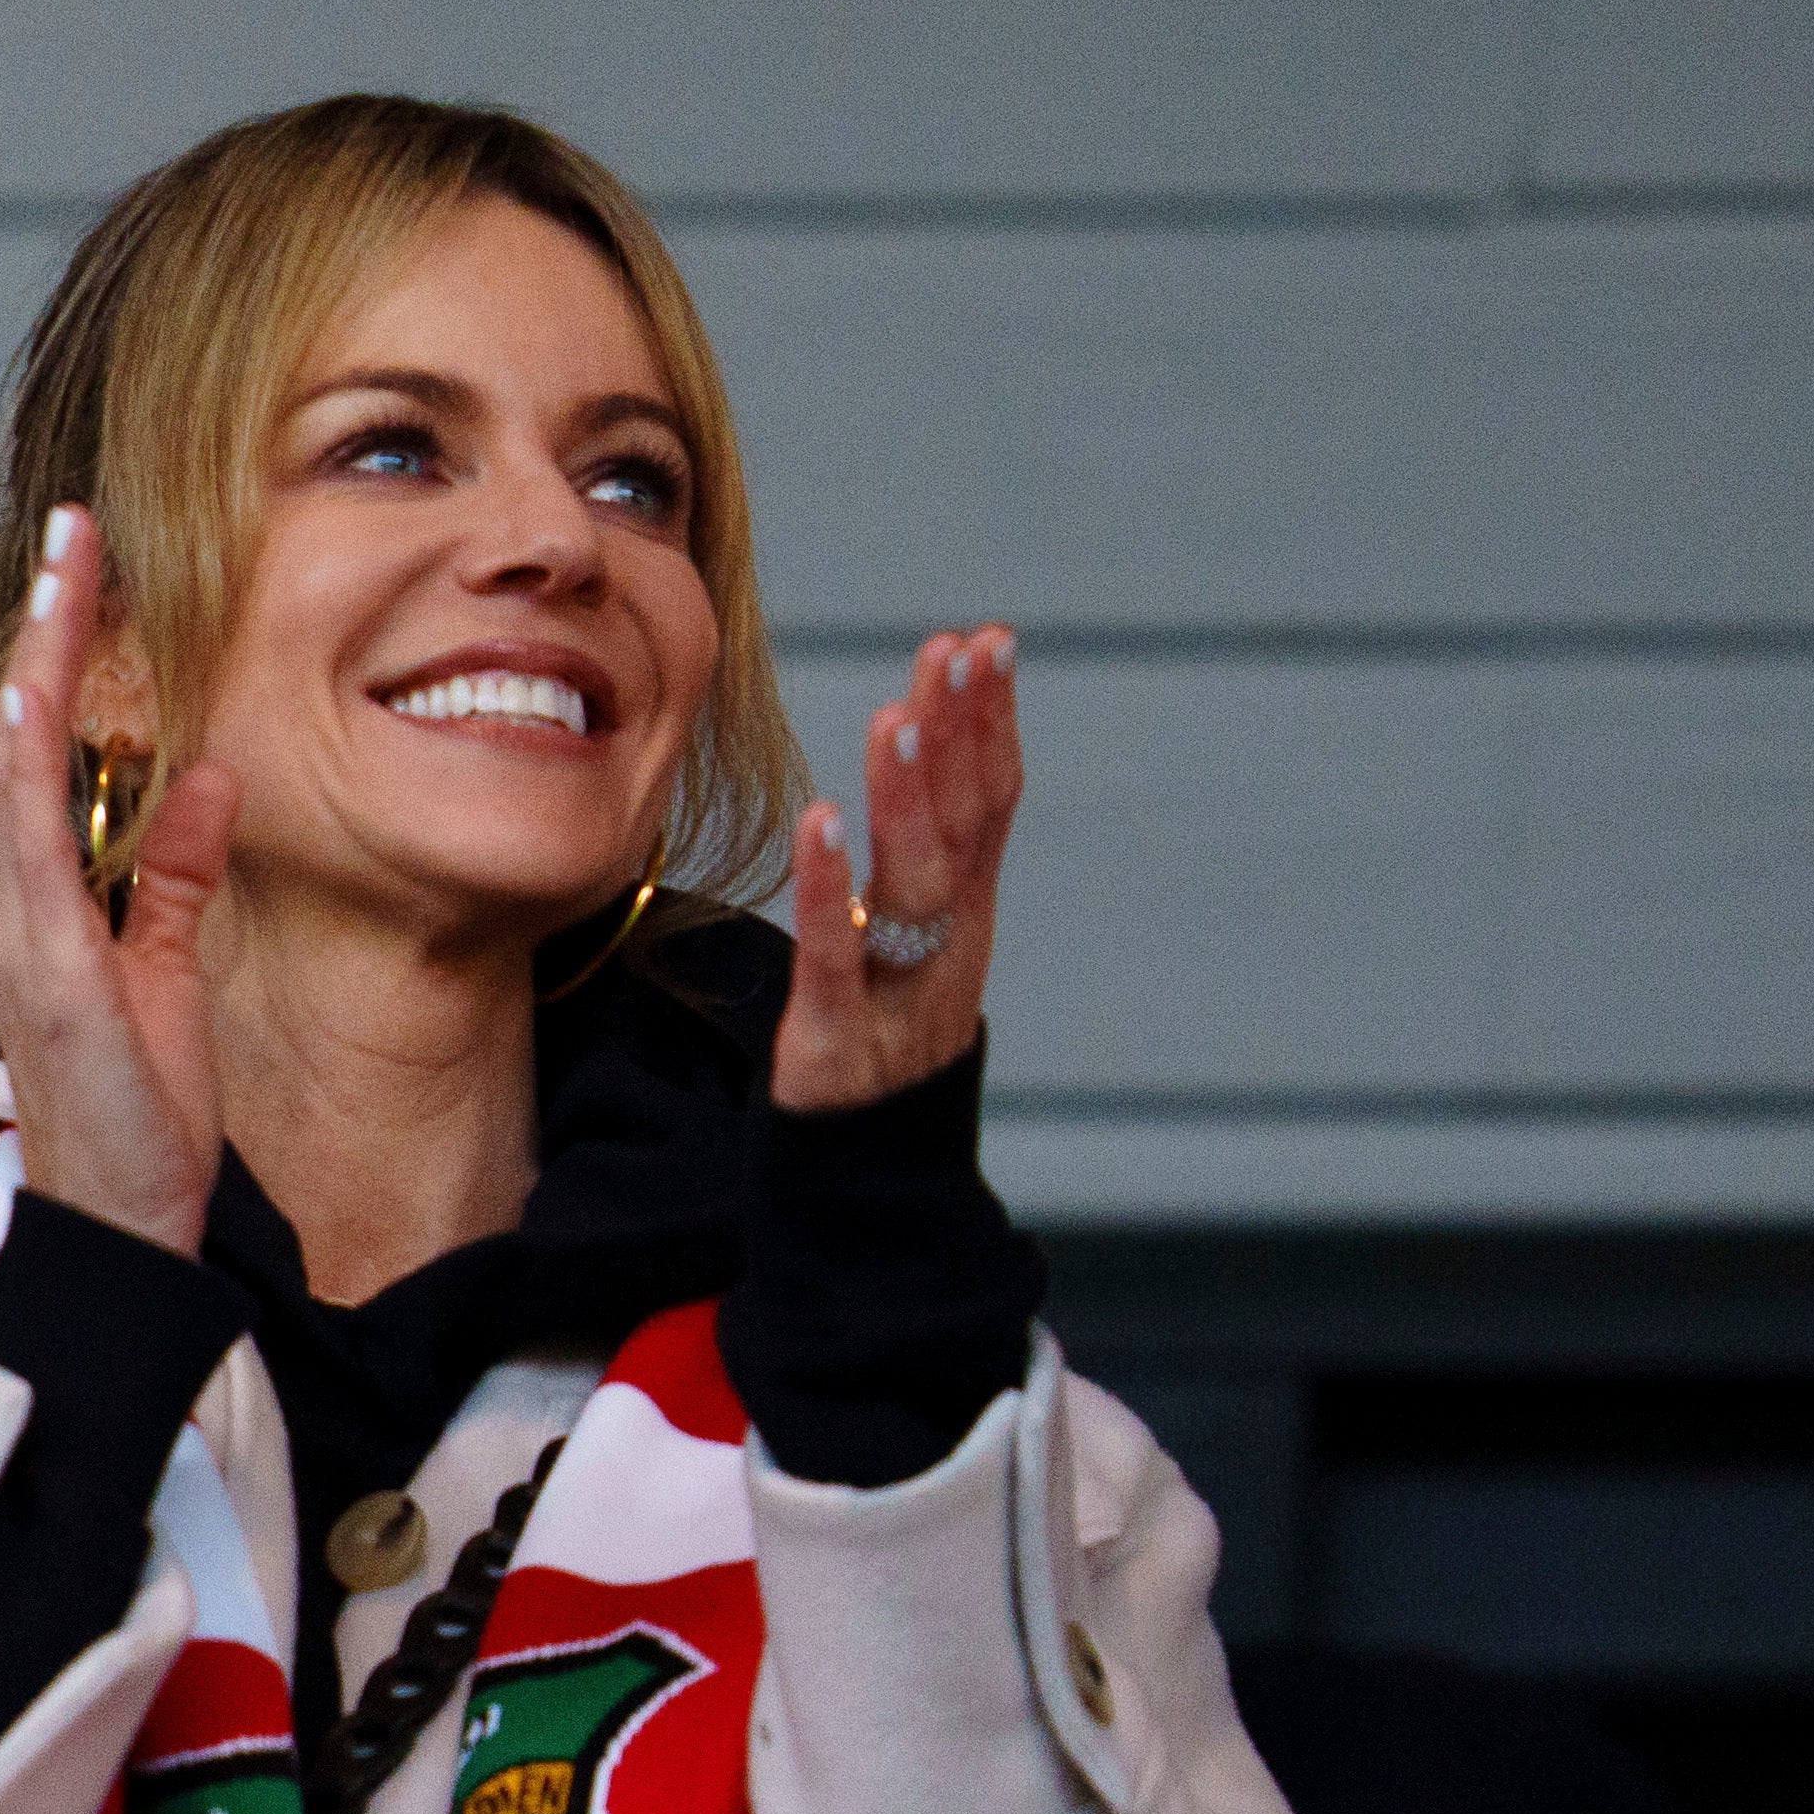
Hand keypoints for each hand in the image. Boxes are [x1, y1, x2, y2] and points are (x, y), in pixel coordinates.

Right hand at [0, 504, 241, 1249]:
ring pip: (20, 770)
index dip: (68, 653)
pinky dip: (27, 771)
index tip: (93, 564)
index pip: (52, 747)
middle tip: (73, 528)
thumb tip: (210, 777)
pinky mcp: (50, 968)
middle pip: (24, 735)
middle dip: (48, 626)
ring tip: (60, 575)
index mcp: (47, 896)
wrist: (124, 1223)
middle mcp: (18, 900)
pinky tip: (36, 701)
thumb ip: (183, 874)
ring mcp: (24, 931)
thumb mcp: (173, 970)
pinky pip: (34, 851)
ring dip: (39, 667)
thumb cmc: (138, 1113)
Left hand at [776, 626, 1017, 1113]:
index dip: (992, 723)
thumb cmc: (884, 1036)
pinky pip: (837, 953)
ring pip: (916, 883)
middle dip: (964, 734)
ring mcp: (901, 989)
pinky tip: (821, 821)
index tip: (987, 642)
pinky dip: (829, 886)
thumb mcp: (914, 940)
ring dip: (909, 796)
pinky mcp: (837, 1034)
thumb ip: (925, 858)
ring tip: (898, 716)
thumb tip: (924, 754)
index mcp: (965, 913)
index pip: (991, 802)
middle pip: (967, 827)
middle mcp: (949, 943)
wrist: (869, 1171)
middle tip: (955, 650)